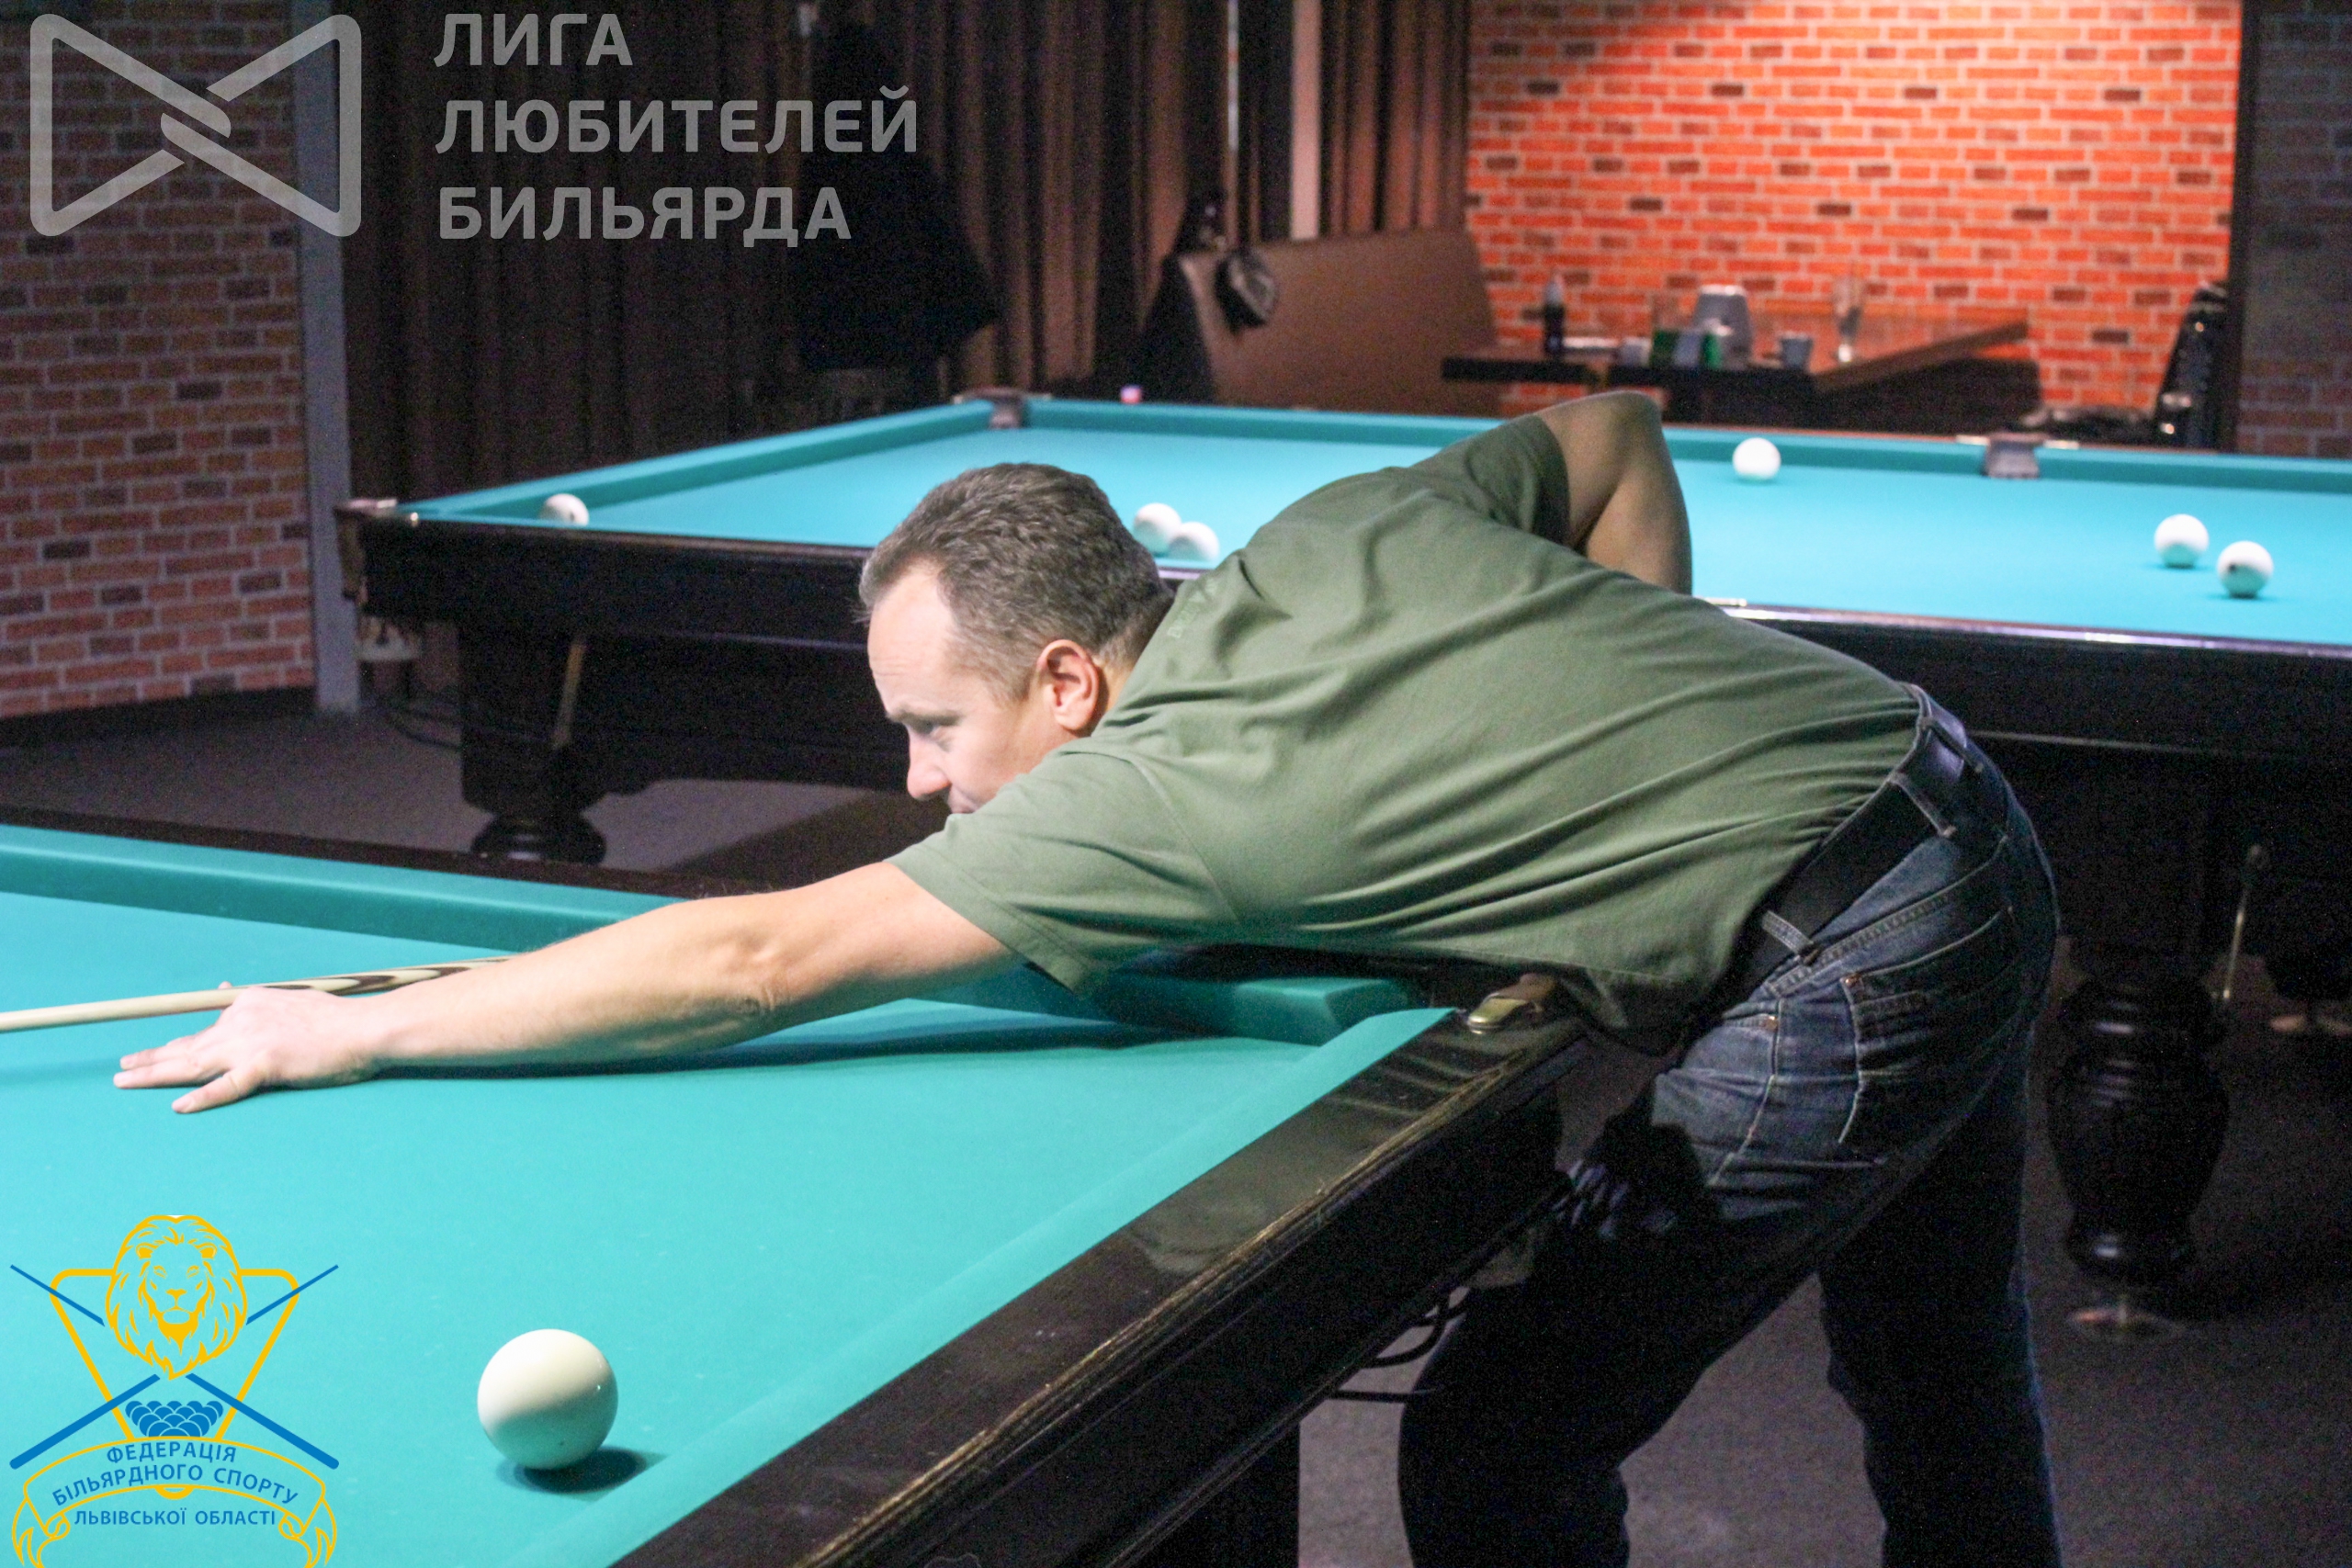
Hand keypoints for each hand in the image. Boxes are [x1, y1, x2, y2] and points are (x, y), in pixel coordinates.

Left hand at [114, 987, 383, 1112]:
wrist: (364, 1028)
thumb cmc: (335, 1020)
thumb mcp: (289, 1000)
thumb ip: (257, 1001)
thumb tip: (224, 985)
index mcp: (248, 1004)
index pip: (203, 1029)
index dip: (173, 1044)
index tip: (153, 1052)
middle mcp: (242, 1020)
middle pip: (187, 1045)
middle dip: (150, 1059)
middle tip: (121, 1071)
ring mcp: (251, 1044)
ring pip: (193, 1063)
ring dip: (155, 1074)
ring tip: (126, 1083)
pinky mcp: (266, 1065)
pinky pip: (227, 1086)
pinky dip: (202, 1097)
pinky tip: (178, 1106)